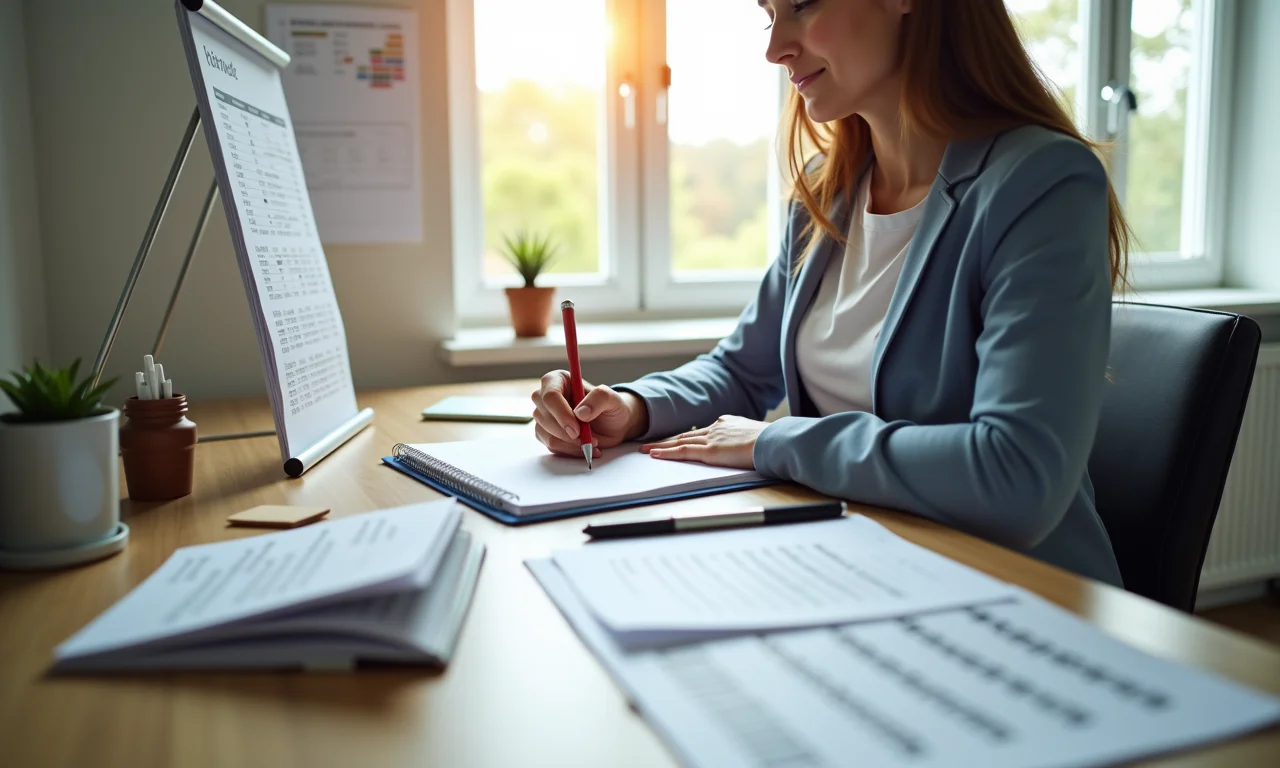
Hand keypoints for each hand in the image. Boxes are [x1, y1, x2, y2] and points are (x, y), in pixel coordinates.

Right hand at [531, 371, 648, 457]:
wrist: (613, 426)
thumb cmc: (611, 408)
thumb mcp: (613, 399)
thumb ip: (600, 398)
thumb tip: (580, 412)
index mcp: (559, 379)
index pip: (550, 395)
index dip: (561, 413)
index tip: (577, 429)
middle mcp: (546, 395)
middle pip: (543, 415)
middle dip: (565, 431)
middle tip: (588, 438)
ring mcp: (543, 415)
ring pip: (546, 432)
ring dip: (570, 443)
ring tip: (591, 442)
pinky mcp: (545, 432)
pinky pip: (551, 444)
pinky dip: (569, 450)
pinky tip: (584, 447)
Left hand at [640, 415, 766, 469]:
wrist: (774, 440)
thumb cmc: (771, 441)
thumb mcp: (755, 434)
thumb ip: (743, 436)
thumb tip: (743, 443)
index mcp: (726, 423)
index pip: (700, 431)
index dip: (684, 436)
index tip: (674, 439)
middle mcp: (715, 427)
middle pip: (685, 435)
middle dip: (666, 440)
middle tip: (649, 444)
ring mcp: (711, 439)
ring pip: (679, 442)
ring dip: (660, 447)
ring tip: (644, 450)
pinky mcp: (710, 451)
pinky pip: (682, 452)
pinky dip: (666, 453)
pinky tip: (654, 455)